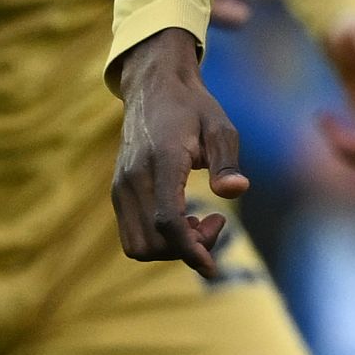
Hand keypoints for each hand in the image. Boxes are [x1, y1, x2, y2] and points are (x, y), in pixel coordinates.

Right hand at [109, 29, 245, 277]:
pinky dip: (157, 240)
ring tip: (198, 223)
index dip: (190, 249)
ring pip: (138, 246)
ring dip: (170, 248)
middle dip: (188, 248)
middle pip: (154, 242)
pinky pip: (132, 235)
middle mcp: (134, 178)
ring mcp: (121, 187)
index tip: (212, 266)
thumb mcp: (220, 127)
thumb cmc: (193, 108)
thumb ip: (227, 161)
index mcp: (162, 161)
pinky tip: (182, 219)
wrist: (154, 89)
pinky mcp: (118, 192)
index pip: (167, 220)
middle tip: (216, 223)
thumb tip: (237, 191)